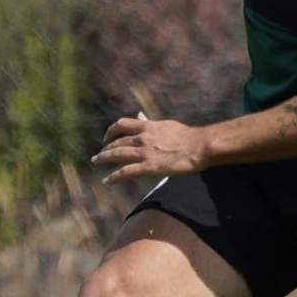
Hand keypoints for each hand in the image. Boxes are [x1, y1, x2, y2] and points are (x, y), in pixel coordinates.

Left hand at [92, 115, 208, 184]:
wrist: (200, 146)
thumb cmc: (188, 136)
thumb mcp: (165, 125)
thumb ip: (150, 122)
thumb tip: (139, 116)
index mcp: (148, 126)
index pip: (122, 125)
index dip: (111, 131)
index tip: (107, 138)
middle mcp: (142, 138)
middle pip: (116, 141)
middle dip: (105, 148)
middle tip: (99, 155)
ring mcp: (145, 152)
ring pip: (117, 155)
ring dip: (104, 159)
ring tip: (96, 162)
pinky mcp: (149, 167)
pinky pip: (126, 172)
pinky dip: (114, 177)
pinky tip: (107, 181)